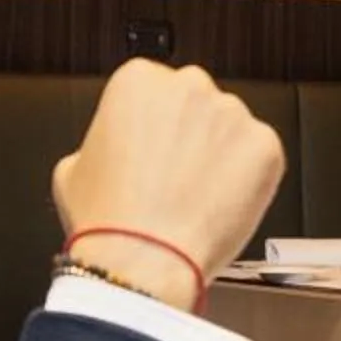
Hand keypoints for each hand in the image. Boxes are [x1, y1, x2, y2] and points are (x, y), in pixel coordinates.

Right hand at [52, 61, 283, 310]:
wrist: (144, 261)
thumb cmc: (109, 220)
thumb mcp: (73, 168)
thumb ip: (101, 142)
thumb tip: (113, 149)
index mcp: (139, 80)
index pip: (154, 88)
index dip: (152, 126)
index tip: (152, 149)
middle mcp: (189, 86)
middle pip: (196, 103)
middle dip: (189, 133)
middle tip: (175, 175)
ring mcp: (232, 114)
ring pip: (230, 129)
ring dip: (220, 154)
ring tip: (196, 197)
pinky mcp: (266, 145)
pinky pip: (260, 156)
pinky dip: (249, 179)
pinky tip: (221, 204)